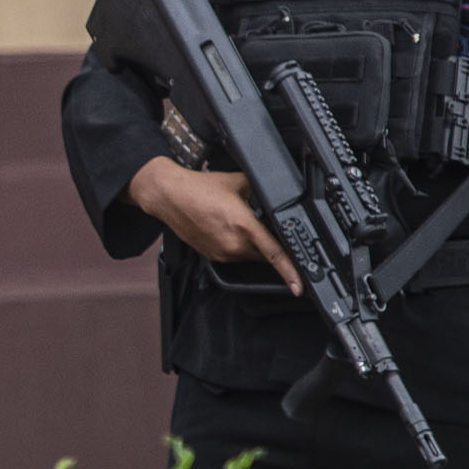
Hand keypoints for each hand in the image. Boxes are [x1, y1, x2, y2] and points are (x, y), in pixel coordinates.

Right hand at [127, 158, 295, 287]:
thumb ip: (262, 191)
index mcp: (244, 225)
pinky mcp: (212, 255)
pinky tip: (227, 229)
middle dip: (269, 245)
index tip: (299, 286)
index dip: (290, 272)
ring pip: (249, 256)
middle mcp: (233, 243)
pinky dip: (237, 246)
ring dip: (252, 245)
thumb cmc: (198, 188)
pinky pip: (235, 256)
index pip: (274, 253)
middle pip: (264, 255)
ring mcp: (221, 252)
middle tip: (263, 226)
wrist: (169, 195)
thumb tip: (278, 197)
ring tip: (238, 223)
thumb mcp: (239, 181)